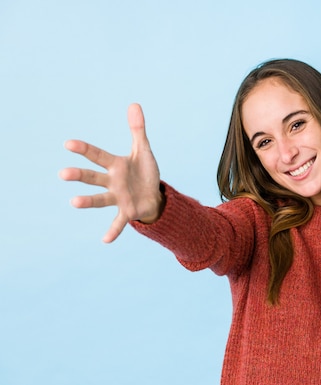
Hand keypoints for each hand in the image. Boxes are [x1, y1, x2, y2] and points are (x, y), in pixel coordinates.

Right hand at [60, 104, 162, 242]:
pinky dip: (113, 231)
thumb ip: (138, 130)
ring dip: (88, 201)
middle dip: (79, 175)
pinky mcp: (127, 212)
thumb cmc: (145, 173)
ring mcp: (118, 197)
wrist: (154, 195)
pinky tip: (105, 240)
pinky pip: (119, 222)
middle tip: (63, 174)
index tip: (68, 143)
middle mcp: (113, 181)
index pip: (97, 155)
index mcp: (116, 165)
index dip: (84, 149)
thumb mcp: (144, 150)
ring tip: (74, 202)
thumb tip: (135, 104)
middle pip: (94, 177)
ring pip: (101, 199)